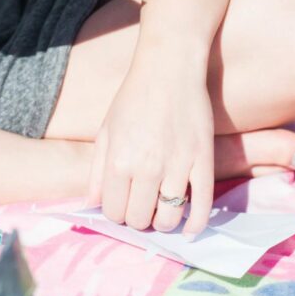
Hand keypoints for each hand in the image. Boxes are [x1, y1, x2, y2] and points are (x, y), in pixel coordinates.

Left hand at [89, 43, 214, 237]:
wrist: (169, 69)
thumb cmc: (133, 97)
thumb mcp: (106, 130)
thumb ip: (96, 170)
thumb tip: (92, 204)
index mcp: (119, 161)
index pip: (114, 212)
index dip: (116, 214)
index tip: (122, 205)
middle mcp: (147, 168)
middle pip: (140, 219)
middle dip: (138, 219)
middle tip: (142, 207)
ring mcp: (178, 166)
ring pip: (169, 218)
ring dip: (163, 222)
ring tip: (162, 212)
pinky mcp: (203, 161)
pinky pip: (202, 206)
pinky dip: (196, 224)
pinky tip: (189, 226)